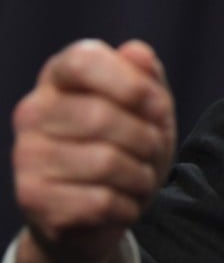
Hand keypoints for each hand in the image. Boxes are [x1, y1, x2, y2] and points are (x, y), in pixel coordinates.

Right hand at [11, 39, 176, 262]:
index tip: (157, 106)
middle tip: (154, 150)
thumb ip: (146, 75)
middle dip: (146, 138)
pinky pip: (98, 201)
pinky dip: (127, 205)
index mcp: (59, 76)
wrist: (99, 211)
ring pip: (104, 162)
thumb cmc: (128, 143)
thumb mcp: (148, 105)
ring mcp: (26, 154)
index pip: (83, 61)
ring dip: (141, 176)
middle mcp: (32, 110)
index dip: (130, 83)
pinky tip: (124, 203)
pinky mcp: (31, 197)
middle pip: (100, 116)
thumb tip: (136, 51)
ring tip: (141, 178)